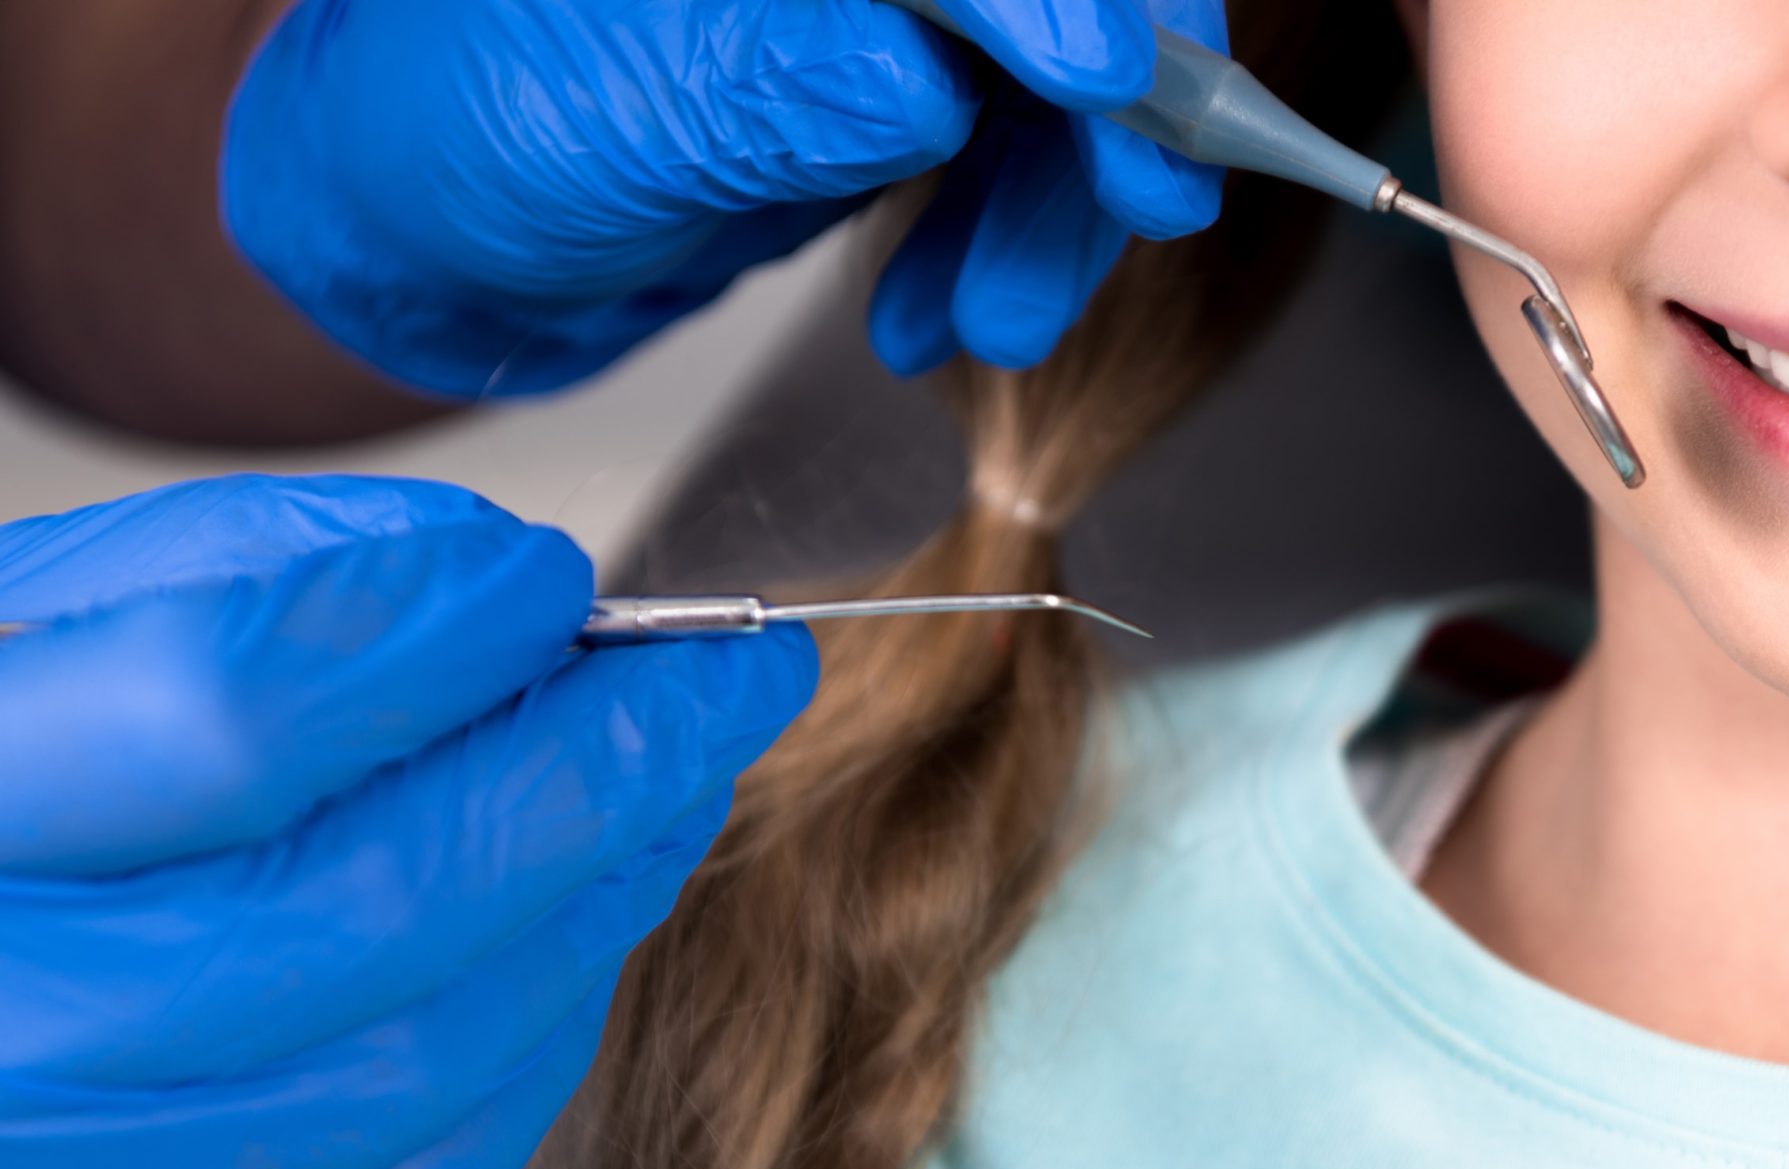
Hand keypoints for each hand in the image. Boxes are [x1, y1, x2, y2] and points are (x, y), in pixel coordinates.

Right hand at [0, 474, 814, 1168]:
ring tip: (659, 808)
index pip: (237, 707)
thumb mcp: (26, 626)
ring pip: (424, 1063)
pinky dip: (519, 1071)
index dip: (440, 634)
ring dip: (587, 915)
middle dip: (600, 773)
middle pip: (379, 902)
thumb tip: (499, 582)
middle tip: (726, 687)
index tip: (560, 584)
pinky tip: (556, 964)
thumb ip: (243, 572)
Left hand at [218, 0, 1226, 398]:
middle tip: (1141, 207)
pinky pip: (1025, 149)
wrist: (454, 218)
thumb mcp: (612, 111)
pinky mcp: (912, 77)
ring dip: (1060, 208)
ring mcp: (896, 3)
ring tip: (996, 323)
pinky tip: (951, 314)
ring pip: (1066, 75)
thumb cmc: (474, 126)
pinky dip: (1012, 243)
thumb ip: (780, 84)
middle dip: (1113, 103)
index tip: (1112, 87)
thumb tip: (927, 81)